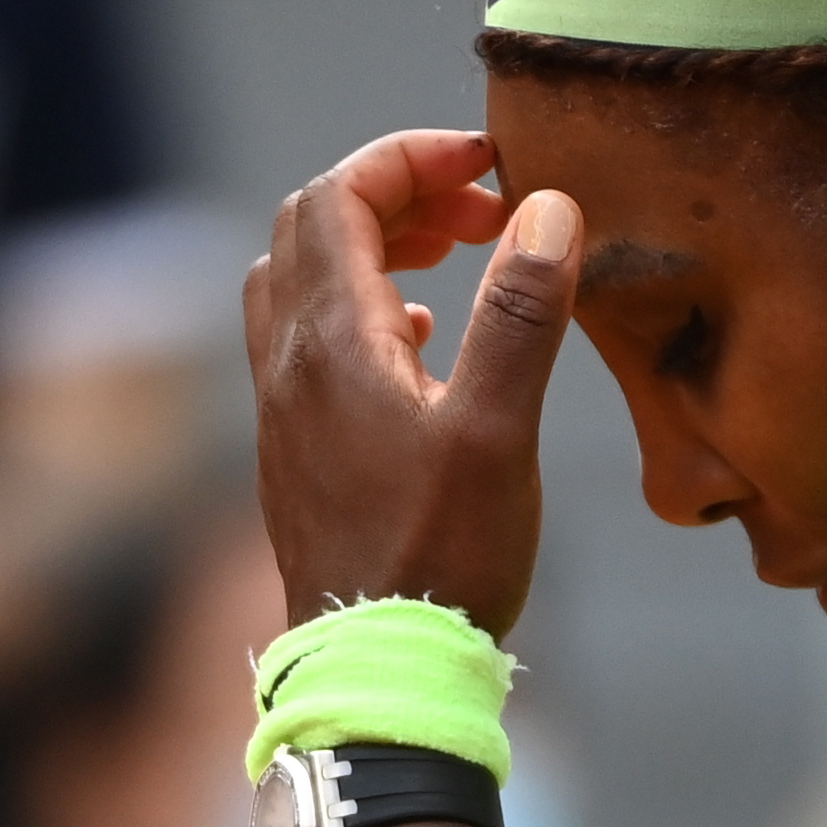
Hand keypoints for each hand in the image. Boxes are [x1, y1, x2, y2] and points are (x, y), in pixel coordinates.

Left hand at [244, 130, 583, 635]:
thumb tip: (543, 209)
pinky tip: (419, 339)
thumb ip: (519, 314)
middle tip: (481, 212)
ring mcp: (283, 406)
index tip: (488, 165)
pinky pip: (306, 338)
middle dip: (395, 192)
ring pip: (299, 278)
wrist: (377, 669)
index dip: (411, 157)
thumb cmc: (439, 557)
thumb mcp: (498, 431)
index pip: (342, 194)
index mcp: (331, 340)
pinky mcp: (295, 447)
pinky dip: (358, 304)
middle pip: (313, 223)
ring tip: (452, 258)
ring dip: (370, 244)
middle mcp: (289, 362)